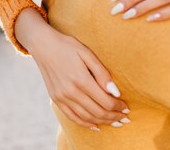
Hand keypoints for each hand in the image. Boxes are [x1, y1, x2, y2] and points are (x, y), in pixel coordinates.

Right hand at [15, 9, 129, 129]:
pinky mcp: (55, 98)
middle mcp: (70, 92)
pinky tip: (95, 125)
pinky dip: (85, 123)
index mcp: (81, 80)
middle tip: (124, 118)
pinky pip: (72, 117)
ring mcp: (61, 97)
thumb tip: (116, 92)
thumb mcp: (87, 53)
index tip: (127, 107)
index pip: (106, 101)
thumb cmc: (67, 46)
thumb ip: (102, 73)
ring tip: (114, 122)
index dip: (119, 107)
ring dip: (102, 122)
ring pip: (86, 117)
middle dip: (114, 117)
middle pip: (98, 112)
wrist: (42, 45)